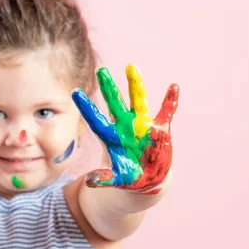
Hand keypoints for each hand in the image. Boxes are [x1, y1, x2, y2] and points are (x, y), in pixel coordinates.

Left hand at [72, 65, 178, 193]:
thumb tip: (90, 181)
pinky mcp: (160, 130)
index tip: (75, 92)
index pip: (96, 120)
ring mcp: (143, 126)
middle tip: (100, 70)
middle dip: (109, 88)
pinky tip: (174, 87)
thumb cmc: (128, 178)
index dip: (86, 107)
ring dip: (135, 85)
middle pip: (115, 104)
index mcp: (112, 138)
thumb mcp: (116, 179)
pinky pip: (166, 112)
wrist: (148, 179)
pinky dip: (170, 101)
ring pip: (138, 101)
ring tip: (131, 67)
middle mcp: (125, 127)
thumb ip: (105, 178)